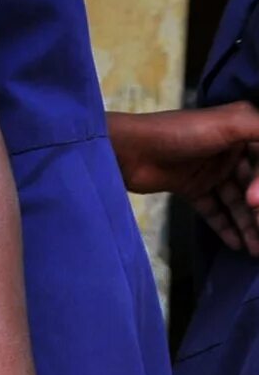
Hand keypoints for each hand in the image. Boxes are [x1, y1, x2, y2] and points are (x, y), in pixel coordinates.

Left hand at [113, 104, 258, 254]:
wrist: (128, 149)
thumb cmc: (180, 132)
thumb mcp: (230, 123)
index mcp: (245, 130)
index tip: (256, 204)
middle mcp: (232, 149)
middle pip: (255, 184)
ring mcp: (212, 170)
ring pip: (237, 201)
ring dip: (248, 224)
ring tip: (256, 250)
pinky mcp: (191, 187)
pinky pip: (214, 209)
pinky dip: (225, 226)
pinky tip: (237, 244)